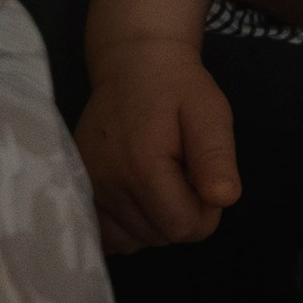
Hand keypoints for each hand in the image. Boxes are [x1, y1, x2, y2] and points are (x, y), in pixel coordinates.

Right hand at [74, 42, 243, 255]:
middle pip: (160, 236)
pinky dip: (130, 226)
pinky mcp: (79, 190)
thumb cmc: (177, 86)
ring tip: (160, 176)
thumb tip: (223, 200)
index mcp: (141, 166)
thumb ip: (216, 157)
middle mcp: (106, 185)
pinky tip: (139, 195)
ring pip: (136, 239)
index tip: (204, 178)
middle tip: (182, 169)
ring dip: (156, 219)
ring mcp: (87, 189)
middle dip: (181, 212)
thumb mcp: (209, 111)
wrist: (132, 63)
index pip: (183, 228)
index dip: (205, 211)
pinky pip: (109, 236)